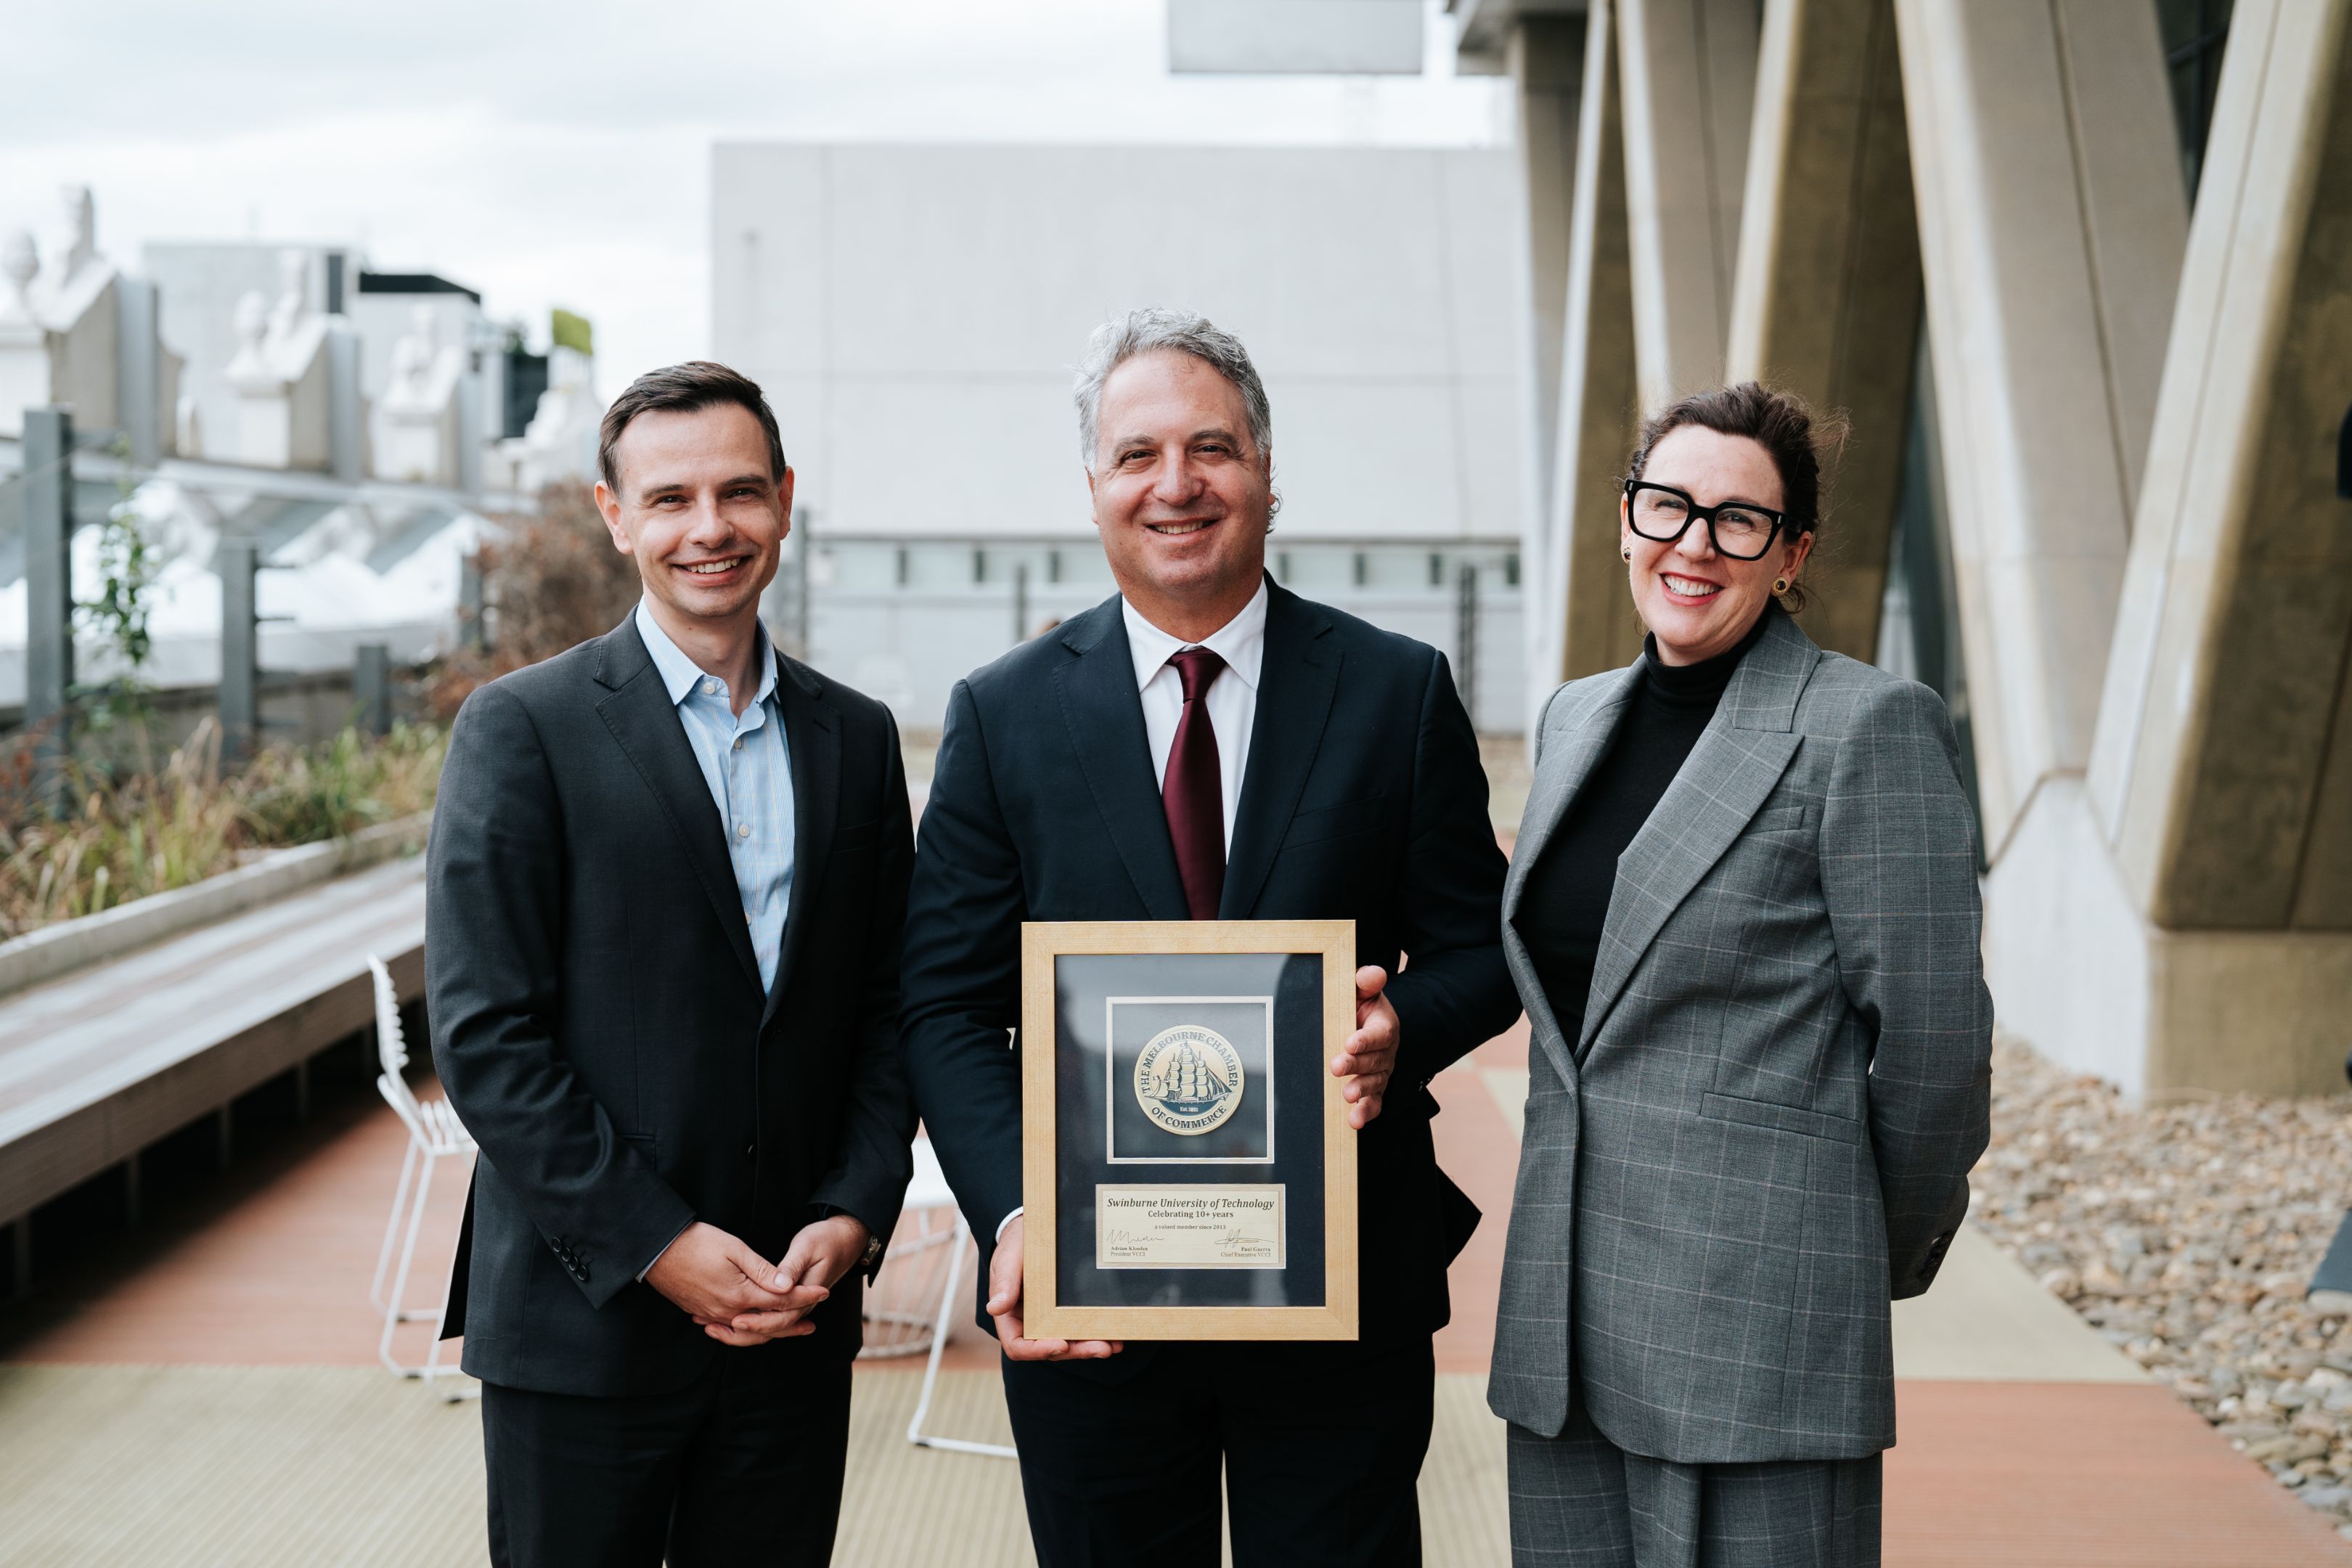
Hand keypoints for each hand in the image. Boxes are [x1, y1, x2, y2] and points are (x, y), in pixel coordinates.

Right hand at [644, 1221, 809, 1344]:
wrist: (656, 1250)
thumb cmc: (696, 1242)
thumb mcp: (734, 1249)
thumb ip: (763, 1271)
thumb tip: (787, 1286)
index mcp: (740, 1295)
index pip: (781, 1301)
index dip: (804, 1297)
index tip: (823, 1292)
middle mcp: (727, 1311)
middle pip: (766, 1325)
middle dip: (791, 1324)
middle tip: (812, 1325)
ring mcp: (711, 1313)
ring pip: (746, 1330)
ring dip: (768, 1330)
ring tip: (785, 1327)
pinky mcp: (699, 1310)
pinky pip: (726, 1326)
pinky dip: (743, 1329)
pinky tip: (750, 1323)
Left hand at [708, 1214, 869, 1343]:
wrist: (846, 1240)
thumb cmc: (826, 1239)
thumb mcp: (807, 1246)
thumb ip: (792, 1267)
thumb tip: (781, 1285)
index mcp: (807, 1294)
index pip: (781, 1318)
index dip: (757, 1322)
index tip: (735, 1320)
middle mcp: (802, 1306)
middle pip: (771, 1329)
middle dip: (741, 1332)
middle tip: (713, 1327)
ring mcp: (797, 1305)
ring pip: (768, 1327)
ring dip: (740, 1331)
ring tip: (712, 1327)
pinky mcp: (789, 1300)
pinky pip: (767, 1317)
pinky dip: (747, 1321)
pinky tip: (727, 1319)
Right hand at [987, 1215, 1120, 1361]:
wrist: (1032, 1229)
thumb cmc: (1016, 1244)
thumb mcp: (1008, 1259)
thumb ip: (1004, 1283)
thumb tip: (994, 1308)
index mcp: (1009, 1317)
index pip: (1018, 1346)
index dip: (1039, 1350)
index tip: (1061, 1344)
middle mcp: (1029, 1324)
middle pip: (1050, 1349)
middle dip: (1076, 1351)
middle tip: (1102, 1348)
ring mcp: (1049, 1320)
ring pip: (1068, 1343)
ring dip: (1090, 1347)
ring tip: (1113, 1345)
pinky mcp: (1065, 1312)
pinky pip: (1079, 1327)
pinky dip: (1096, 1333)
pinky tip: (1116, 1335)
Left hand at [1331, 965, 1398, 1129]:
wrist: (1359, 1023)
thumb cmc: (1358, 1005)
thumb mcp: (1361, 989)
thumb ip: (1366, 981)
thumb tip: (1375, 973)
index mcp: (1385, 1026)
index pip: (1379, 1033)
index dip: (1365, 1039)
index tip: (1349, 1043)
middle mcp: (1386, 1052)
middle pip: (1375, 1061)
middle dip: (1356, 1066)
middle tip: (1337, 1067)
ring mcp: (1381, 1073)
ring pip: (1375, 1084)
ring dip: (1362, 1091)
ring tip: (1348, 1096)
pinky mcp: (1374, 1089)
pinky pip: (1374, 1103)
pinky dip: (1366, 1113)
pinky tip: (1354, 1121)